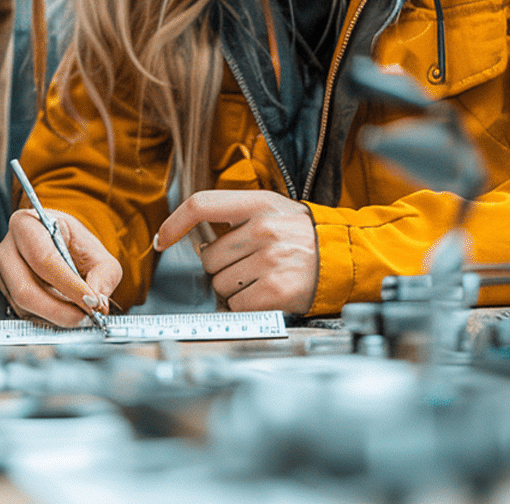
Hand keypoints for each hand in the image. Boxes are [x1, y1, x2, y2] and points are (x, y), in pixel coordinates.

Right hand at [0, 208, 120, 327]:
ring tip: (81, 314)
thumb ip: (103, 276)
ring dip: (56, 317)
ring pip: (24, 307)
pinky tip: (67, 314)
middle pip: (25, 289)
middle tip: (85, 315)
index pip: (44, 259)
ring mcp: (3, 274)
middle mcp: (7, 249)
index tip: (91, 301)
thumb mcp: (98, 254)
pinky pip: (25, 315)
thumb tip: (96, 303)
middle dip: (59, 309)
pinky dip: (49, 320)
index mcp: (26, 225)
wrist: (62, 248)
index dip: (68, 285)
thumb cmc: (76, 246)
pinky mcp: (7, 295)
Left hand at [155, 190, 317, 313]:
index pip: (202, 205)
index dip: (175, 223)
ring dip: (234, 288)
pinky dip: (246, 305)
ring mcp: (270, 260)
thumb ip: (237, 217)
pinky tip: (266, 294)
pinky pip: (237, 304)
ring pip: (220, 284)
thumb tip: (197, 241)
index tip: (163, 239)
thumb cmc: (305, 236)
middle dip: (221, 267)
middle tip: (247, 265)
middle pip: (208, 257)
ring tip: (261, 278)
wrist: (346, 258)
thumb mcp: (275, 210)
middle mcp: (263, 229)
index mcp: (259, 203)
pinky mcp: (275, 290)